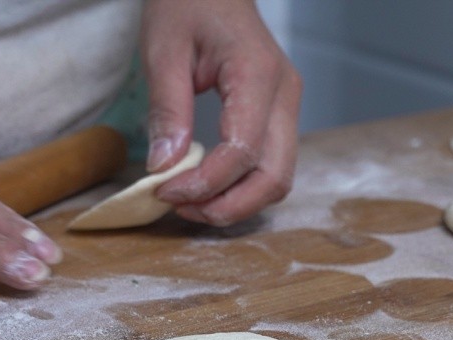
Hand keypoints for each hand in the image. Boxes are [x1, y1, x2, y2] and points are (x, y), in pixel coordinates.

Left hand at [141, 0, 301, 226]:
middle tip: (182, 207)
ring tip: (192, 202)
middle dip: (229, 206)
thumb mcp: (164, 50)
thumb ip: (167, 110)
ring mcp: (288, 107)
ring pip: (278, 179)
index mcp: (258, 74)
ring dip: (237, 203)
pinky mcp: (280, 116)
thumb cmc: (187, 5)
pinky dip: (242, 187)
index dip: (205, 182)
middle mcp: (285, 95)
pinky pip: (271, 166)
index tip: (164, 190)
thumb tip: (164, 168)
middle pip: (274, 177)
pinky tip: (208, 186)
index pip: (242, 150)